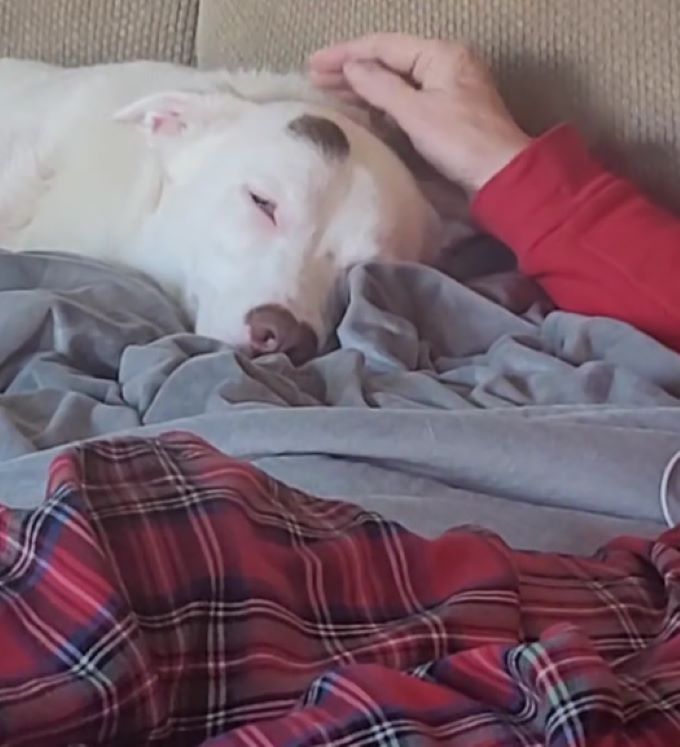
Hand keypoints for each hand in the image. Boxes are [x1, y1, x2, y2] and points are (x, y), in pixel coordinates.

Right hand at [308, 33, 531, 192]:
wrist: (500, 176)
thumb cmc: (460, 142)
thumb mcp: (415, 112)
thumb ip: (380, 87)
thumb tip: (352, 67)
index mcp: (441, 54)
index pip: (384, 46)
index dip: (345, 53)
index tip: (313, 63)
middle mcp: (445, 63)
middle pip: (390, 60)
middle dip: (351, 69)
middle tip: (314, 78)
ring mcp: (447, 87)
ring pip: (397, 80)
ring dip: (364, 86)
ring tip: (329, 91)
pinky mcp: (447, 111)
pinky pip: (407, 98)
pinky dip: (382, 102)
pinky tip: (361, 108)